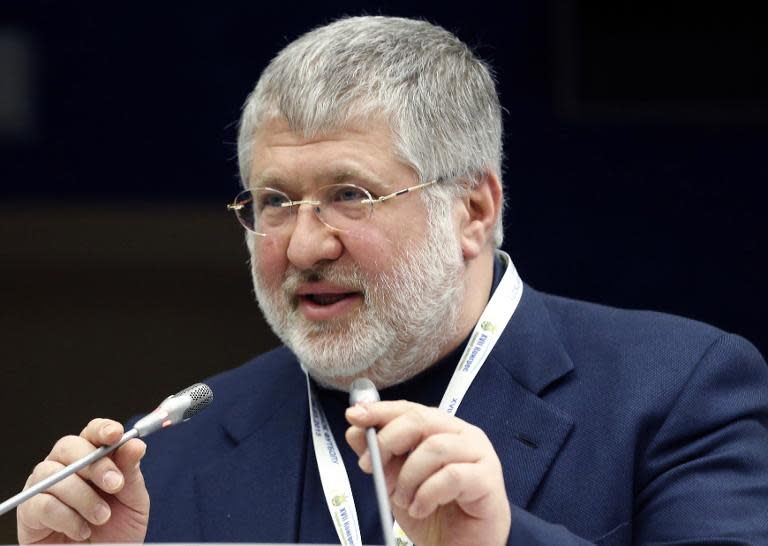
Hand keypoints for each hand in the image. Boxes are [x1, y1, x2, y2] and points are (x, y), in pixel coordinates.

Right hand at [17, 418, 148, 543]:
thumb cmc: (117, 530)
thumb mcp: (133, 500)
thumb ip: (131, 472)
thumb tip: (135, 443)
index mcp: (93, 458)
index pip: (92, 432)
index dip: (102, 429)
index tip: (116, 434)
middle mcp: (66, 467)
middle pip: (68, 446)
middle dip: (95, 465)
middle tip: (115, 485)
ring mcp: (44, 487)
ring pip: (54, 474)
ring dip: (83, 496)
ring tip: (102, 517)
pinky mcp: (29, 512)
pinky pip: (41, 504)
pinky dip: (66, 517)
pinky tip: (82, 530)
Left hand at [345, 401, 510, 545]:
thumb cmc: (437, 511)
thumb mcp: (397, 483)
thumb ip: (380, 456)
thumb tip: (356, 431)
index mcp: (442, 429)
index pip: (410, 409)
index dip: (381, 411)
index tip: (355, 416)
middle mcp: (463, 435)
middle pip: (420, 420)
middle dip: (388, 441)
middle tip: (370, 467)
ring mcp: (479, 454)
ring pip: (434, 447)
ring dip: (408, 476)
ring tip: (403, 500)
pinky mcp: (487, 479)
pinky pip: (451, 476)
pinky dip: (427, 493)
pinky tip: (420, 508)